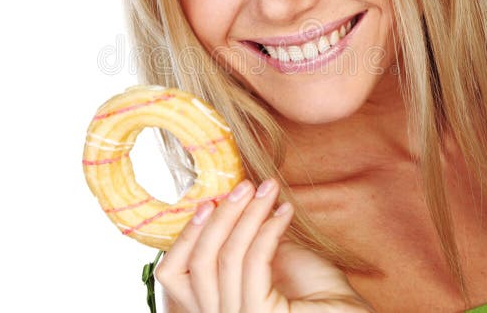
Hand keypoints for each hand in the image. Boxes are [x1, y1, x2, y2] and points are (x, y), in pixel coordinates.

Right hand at [154, 178, 373, 312]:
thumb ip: (245, 238)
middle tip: (244, 185)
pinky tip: (285, 210)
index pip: (171, 275)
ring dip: (248, 214)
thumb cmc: (315, 293)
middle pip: (196, 262)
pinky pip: (254, 261)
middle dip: (220, 216)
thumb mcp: (269, 258)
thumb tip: (230, 197)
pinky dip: (269, 228)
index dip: (185, 235)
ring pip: (224, 257)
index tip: (208, 201)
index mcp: (212, 307)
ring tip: (269, 189)